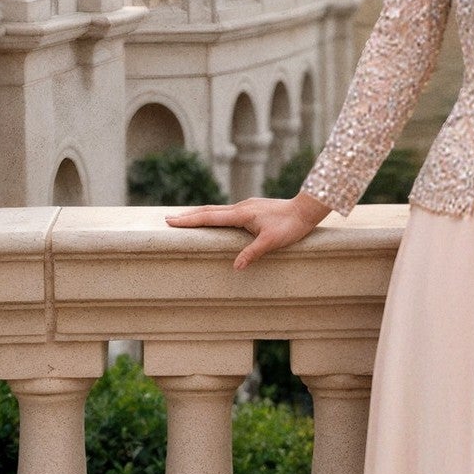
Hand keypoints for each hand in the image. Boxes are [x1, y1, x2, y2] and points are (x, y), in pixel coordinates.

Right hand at [164, 192, 330, 270]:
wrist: (305, 210)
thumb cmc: (290, 226)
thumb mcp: (272, 242)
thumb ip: (252, 253)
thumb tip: (236, 267)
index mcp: (241, 214)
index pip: (210, 217)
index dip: (190, 221)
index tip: (172, 221)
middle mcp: (240, 207)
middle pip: (209, 211)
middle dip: (188, 216)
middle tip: (168, 220)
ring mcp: (246, 206)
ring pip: (217, 210)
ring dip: (199, 214)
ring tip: (184, 218)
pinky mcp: (251, 208)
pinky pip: (226, 211)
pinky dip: (213, 214)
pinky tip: (212, 218)